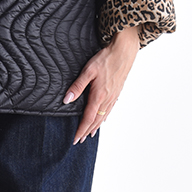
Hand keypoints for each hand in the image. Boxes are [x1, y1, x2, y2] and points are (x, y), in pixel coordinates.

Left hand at [63, 25, 140, 143]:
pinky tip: (103, 119)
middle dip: (87, 131)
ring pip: (104, 117)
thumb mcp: (88, 71)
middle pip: (96, 121)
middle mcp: (107, 99)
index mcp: (99, 96)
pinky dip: (105, 118)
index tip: (75, 139)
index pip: (88, 118)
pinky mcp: (117, 92)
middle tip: (80, 140)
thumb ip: (77, 86)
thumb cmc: (106, 59)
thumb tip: (67, 100)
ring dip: (96, 126)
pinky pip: (110, 109)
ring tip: (89, 134)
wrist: (124, 51)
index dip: (81, 129)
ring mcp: (113, 96)